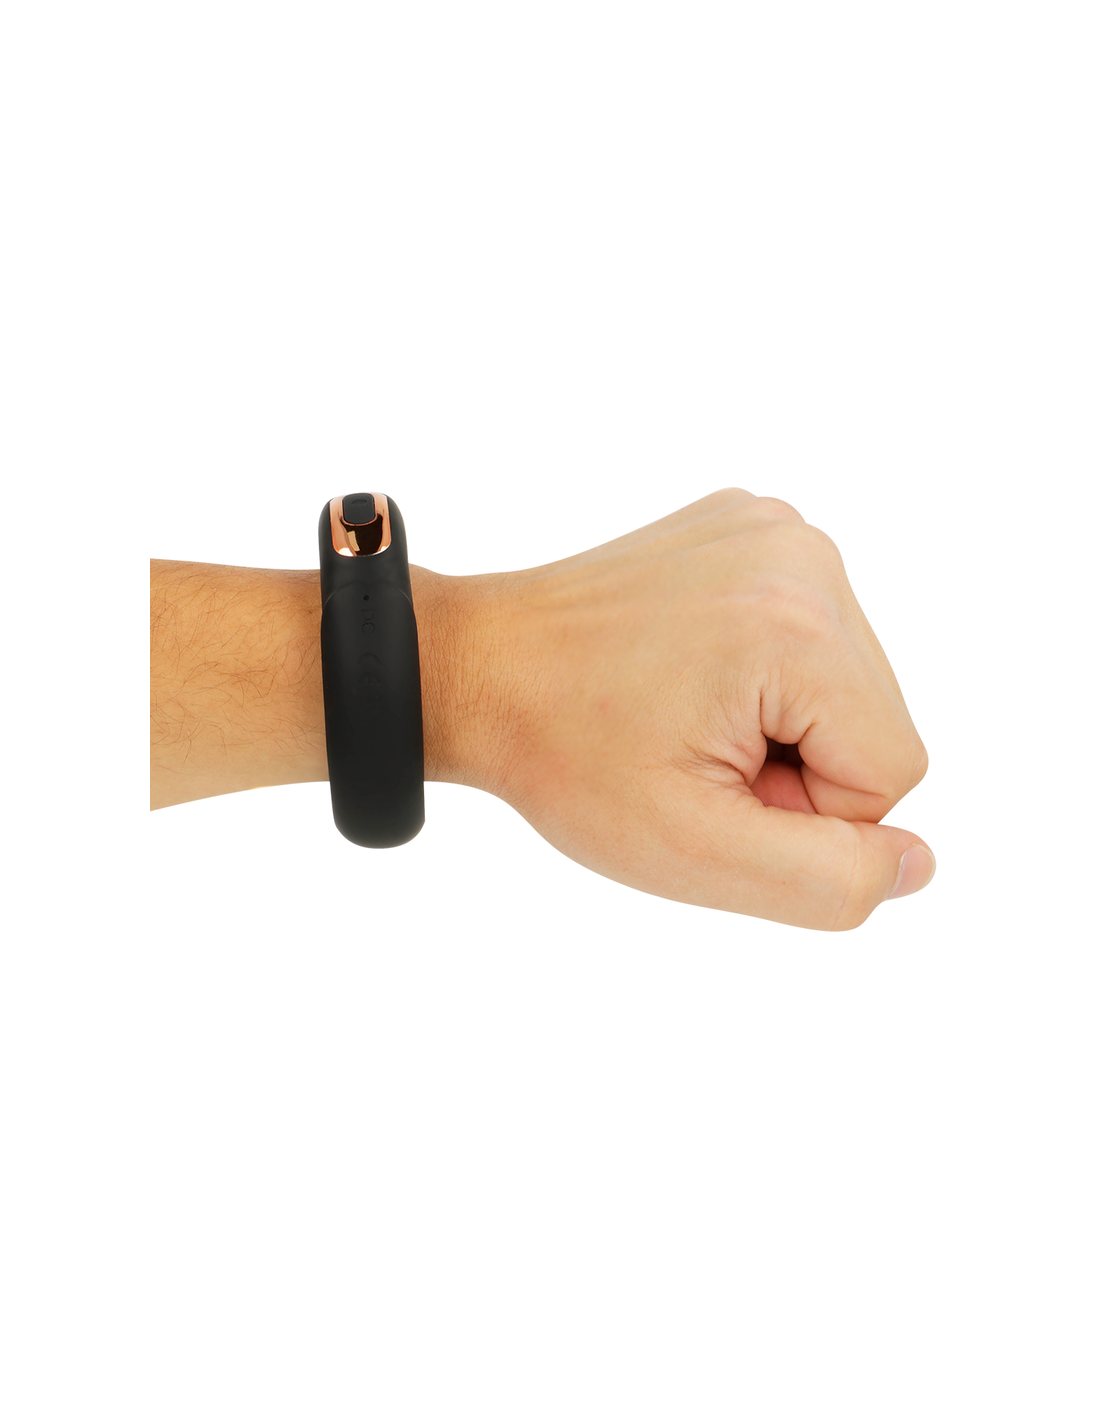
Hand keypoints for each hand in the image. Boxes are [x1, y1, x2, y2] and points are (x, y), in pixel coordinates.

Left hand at [452, 489, 932, 930]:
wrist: (476, 668)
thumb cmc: (565, 757)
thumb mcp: (694, 852)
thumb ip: (828, 880)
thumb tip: (918, 861)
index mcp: (800, 626)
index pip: (892, 773)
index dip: (804, 812)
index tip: (710, 784)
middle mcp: (804, 554)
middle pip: (874, 719)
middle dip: (796, 763)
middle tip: (690, 752)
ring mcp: (777, 527)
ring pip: (847, 682)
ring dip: (780, 721)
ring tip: (684, 711)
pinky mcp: (752, 525)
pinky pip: (809, 634)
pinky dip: (761, 670)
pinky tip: (688, 670)